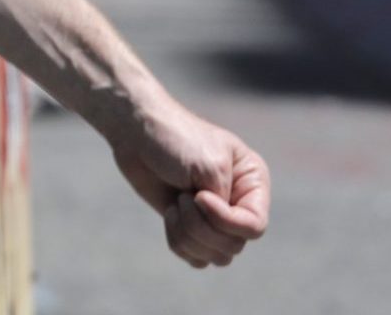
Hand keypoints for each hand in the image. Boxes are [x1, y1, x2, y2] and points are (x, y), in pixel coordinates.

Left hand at [107, 95, 270, 268]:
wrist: (136, 132)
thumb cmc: (175, 139)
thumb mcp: (208, 165)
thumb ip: (223, 202)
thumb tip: (219, 234)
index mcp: (252, 183)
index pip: (254, 226)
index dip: (224, 220)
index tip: (198, 196)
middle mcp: (239, 203)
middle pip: (233, 245)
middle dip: (201, 226)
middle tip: (182, 198)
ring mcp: (215, 217)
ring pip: (216, 256)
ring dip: (188, 235)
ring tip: (175, 206)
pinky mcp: (191, 226)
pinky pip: (196, 258)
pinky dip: (180, 243)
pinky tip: (169, 215)